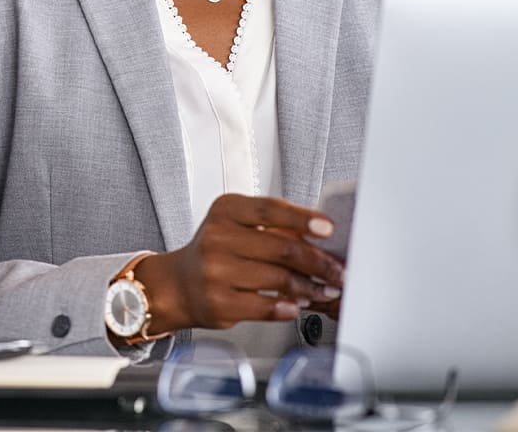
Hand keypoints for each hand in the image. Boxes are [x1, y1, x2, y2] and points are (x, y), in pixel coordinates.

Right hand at [133, 194, 344, 332]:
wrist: (180, 284)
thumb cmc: (216, 251)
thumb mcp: (236, 224)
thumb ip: (272, 226)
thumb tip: (319, 240)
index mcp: (225, 211)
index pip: (270, 209)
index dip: (303, 219)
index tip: (328, 228)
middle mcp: (218, 238)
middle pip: (282, 248)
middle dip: (319, 262)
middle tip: (337, 270)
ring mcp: (216, 272)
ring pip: (279, 279)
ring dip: (310, 287)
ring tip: (323, 290)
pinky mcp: (220, 303)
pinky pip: (267, 306)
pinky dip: (289, 307)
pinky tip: (297, 305)